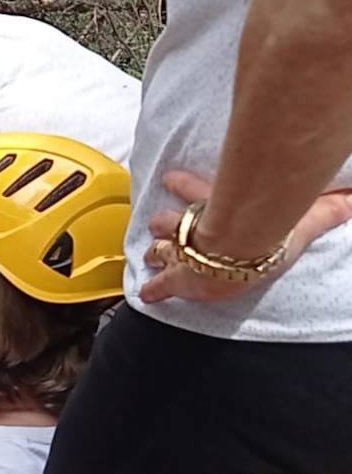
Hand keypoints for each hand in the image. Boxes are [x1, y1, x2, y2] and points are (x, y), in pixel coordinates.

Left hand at [141, 170, 351, 303]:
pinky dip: (154, 290)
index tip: (170, 178)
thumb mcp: (302, 216)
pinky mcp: (181, 279)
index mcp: (225, 212)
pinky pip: (163, 285)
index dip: (185, 185)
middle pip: (178, 222)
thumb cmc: (269, 229)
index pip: (201, 193)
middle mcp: (201, 230)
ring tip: (151, 252)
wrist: (239, 246)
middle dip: (166, 223)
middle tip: (156, 222)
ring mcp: (189, 255)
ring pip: (165, 248)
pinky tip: (144, 295)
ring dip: (158, 249)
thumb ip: (328, 208)